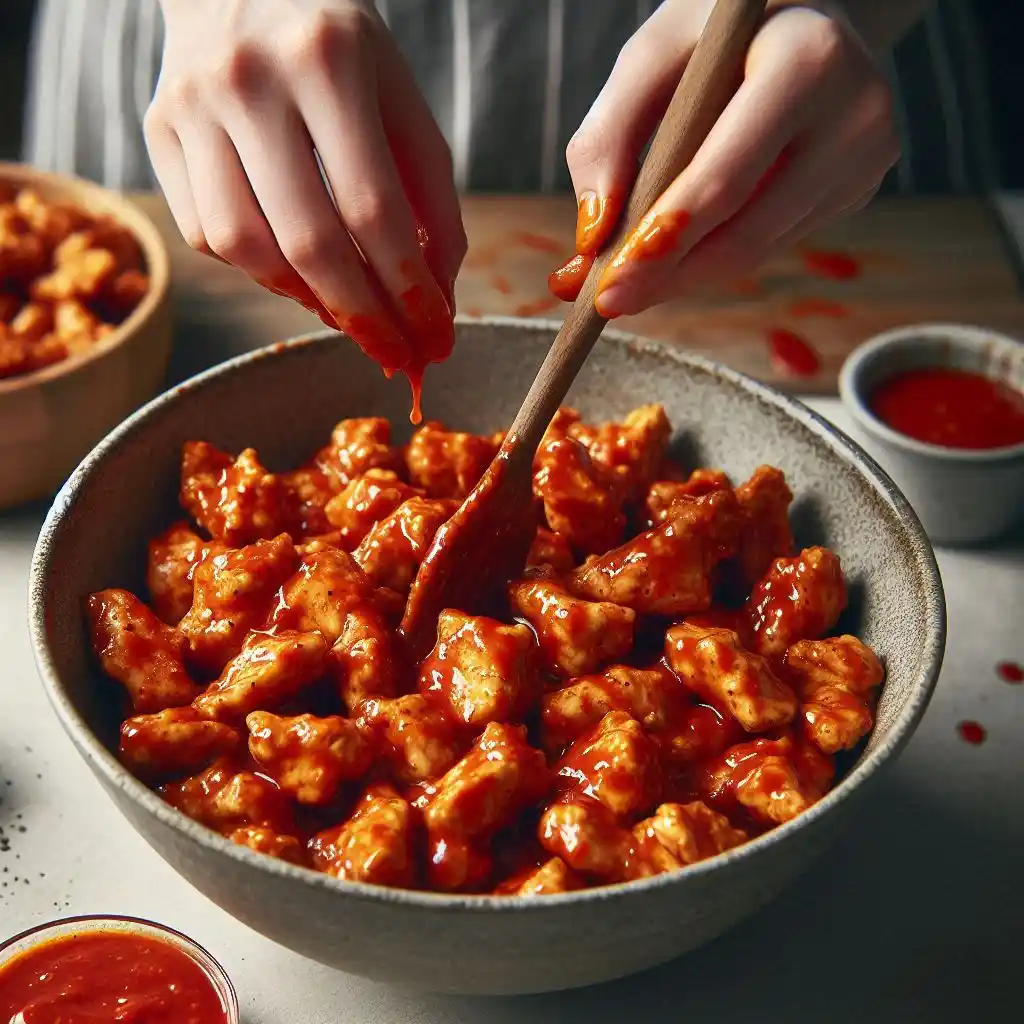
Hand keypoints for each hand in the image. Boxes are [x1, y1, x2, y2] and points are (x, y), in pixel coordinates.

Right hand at [145, 0, 465, 374]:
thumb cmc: (340, 49)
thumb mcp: (401, 101)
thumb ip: (431, 198)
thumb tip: (436, 300)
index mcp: (328, 59)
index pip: (374, 209)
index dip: (410, 291)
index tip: (436, 339)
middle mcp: (248, 80)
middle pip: (309, 241)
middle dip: (364, 318)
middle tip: (398, 357)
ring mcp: (190, 105)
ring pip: (246, 248)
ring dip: (308, 301)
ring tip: (352, 314)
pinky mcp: (157, 130)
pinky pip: (207, 234)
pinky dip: (260, 272)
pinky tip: (298, 272)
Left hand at [562, 1, 898, 316]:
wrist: (801, 12)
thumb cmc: (717, 33)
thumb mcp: (651, 55)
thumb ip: (608, 136)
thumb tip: (593, 236)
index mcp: (808, 60)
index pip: (726, 178)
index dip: (664, 241)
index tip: (608, 284)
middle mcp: (855, 114)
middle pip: (746, 232)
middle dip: (668, 276)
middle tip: (609, 302)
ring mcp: (866, 158)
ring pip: (758, 249)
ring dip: (686, 276)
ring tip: (630, 285)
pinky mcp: (859, 186)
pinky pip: (771, 241)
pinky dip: (715, 257)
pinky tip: (677, 256)